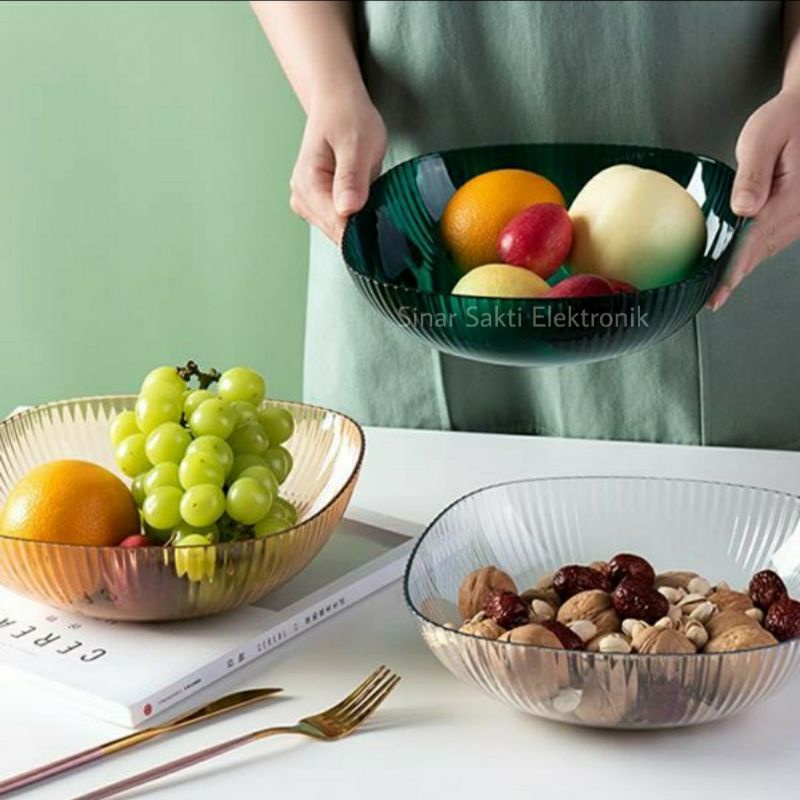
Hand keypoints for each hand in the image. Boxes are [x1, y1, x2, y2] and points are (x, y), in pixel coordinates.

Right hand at [289, 89, 386, 241]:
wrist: (337, 104)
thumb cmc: (347, 117)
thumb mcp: (356, 144)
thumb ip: (351, 178)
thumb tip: (348, 209)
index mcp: (309, 186)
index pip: (338, 228)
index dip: (364, 230)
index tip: (384, 222)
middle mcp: (303, 199)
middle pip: (339, 234)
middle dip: (364, 225)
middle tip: (380, 198)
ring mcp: (309, 204)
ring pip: (342, 231)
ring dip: (361, 220)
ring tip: (370, 190)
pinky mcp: (319, 205)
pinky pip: (342, 223)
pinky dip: (357, 216)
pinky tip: (364, 197)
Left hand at [708, 89, 799, 309]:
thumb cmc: (788, 118)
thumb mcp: (764, 137)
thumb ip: (752, 174)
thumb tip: (743, 208)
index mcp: (792, 195)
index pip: (755, 241)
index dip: (734, 271)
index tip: (718, 294)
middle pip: (761, 252)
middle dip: (734, 278)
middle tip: (710, 300)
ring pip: (767, 249)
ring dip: (742, 269)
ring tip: (718, 290)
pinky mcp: (795, 212)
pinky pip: (772, 239)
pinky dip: (752, 254)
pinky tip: (735, 263)